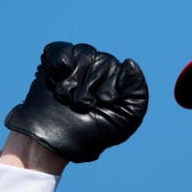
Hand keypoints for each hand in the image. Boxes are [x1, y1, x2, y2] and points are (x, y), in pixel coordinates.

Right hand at [4, 42, 148, 162]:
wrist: (53, 143)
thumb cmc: (90, 135)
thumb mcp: (124, 121)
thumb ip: (137, 93)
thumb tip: (130, 62)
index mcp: (119, 84)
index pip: (124, 71)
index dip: (110, 90)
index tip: (103, 105)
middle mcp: (99, 71)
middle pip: (103, 61)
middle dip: (90, 87)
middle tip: (82, 106)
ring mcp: (77, 67)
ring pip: (84, 53)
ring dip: (74, 80)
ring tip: (68, 99)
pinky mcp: (54, 64)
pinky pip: (61, 48)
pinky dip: (62, 58)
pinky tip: (60, 72)